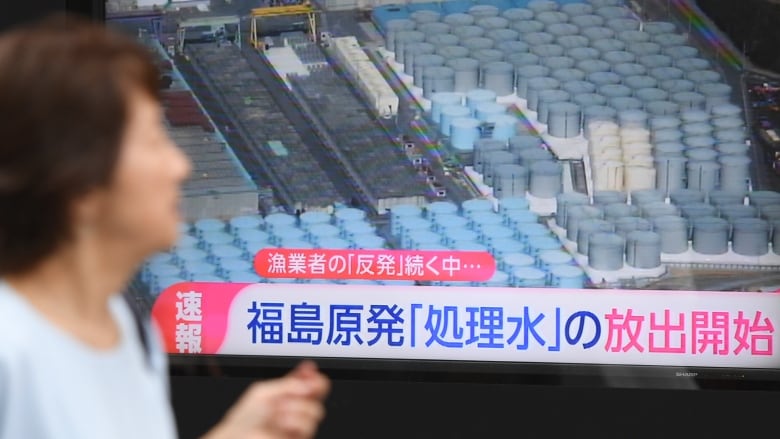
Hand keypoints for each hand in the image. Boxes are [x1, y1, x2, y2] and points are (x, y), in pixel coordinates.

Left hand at [204, 361, 329, 438]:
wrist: (234, 438)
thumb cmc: (243, 421)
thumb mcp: (263, 392)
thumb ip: (288, 383)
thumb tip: (309, 373)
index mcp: (290, 399)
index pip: (314, 386)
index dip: (316, 378)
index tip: (310, 373)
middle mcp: (297, 414)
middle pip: (319, 398)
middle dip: (303, 395)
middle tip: (286, 398)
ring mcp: (298, 428)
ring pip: (315, 413)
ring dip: (295, 409)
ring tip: (279, 414)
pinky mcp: (298, 437)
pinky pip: (306, 427)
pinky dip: (292, 421)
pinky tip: (280, 423)